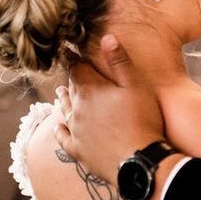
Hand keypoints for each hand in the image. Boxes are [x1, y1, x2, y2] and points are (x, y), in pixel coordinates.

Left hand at [54, 34, 165, 183]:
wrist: (139, 162)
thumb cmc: (142, 120)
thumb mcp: (136, 86)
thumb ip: (120, 61)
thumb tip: (105, 37)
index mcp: (90, 90)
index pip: (77, 69)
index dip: (75, 59)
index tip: (69, 51)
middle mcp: (77, 109)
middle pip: (71, 89)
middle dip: (72, 79)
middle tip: (70, 71)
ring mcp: (76, 131)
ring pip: (65, 111)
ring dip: (64, 100)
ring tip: (60, 93)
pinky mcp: (78, 151)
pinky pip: (63, 137)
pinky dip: (60, 130)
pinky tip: (58, 127)